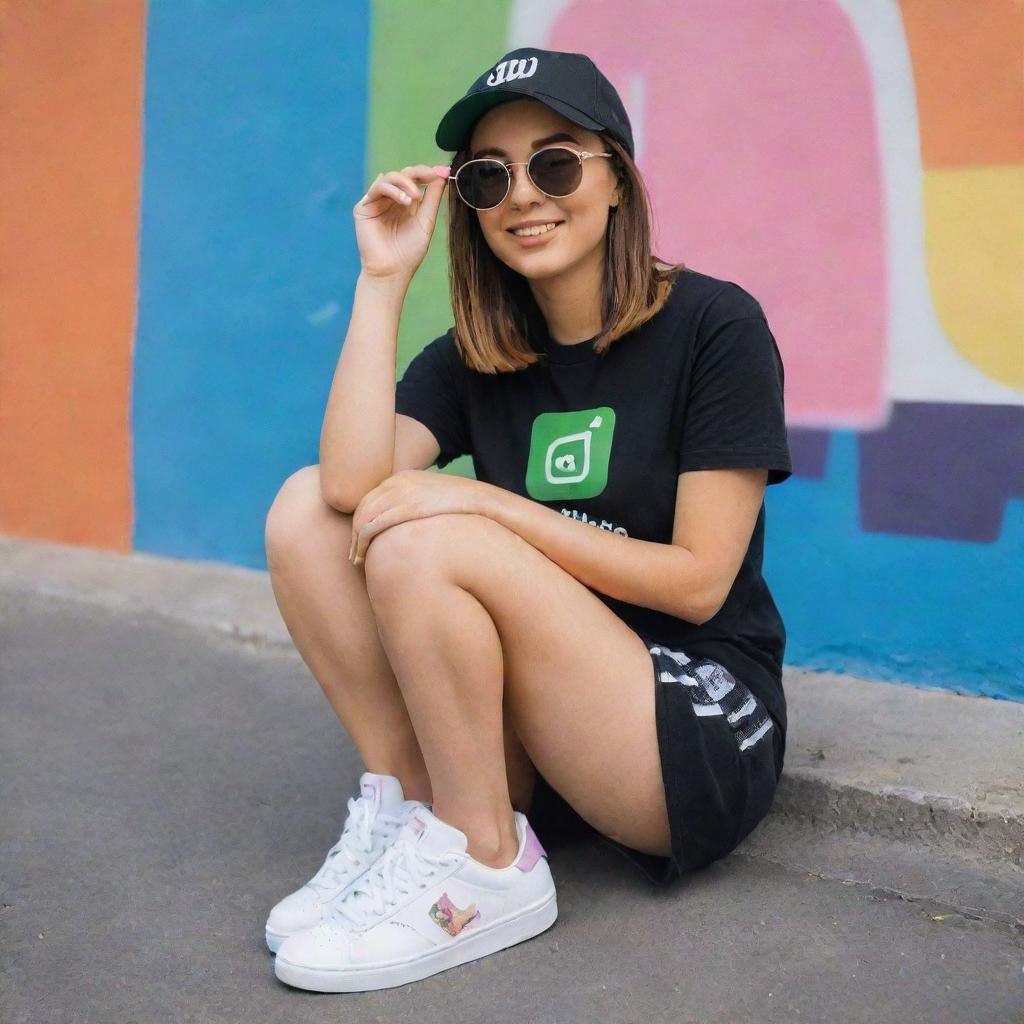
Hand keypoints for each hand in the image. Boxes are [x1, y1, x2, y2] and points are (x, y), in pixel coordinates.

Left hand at [347, 470, 491, 567]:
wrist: (486, 505)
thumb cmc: (464, 511)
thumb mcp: (436, 502)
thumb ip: (417, 508)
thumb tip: (405, 527)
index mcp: (404, 478)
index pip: (370, 499)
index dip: (360, 523)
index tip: (359, 543)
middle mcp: (399, 481)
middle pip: (363, 508)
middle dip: (354, 534)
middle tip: (354, 557)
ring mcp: (402, 493)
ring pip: (364, 518)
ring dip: (356, 542)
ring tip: (357, 562)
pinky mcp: (407, 508)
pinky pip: (373, 524)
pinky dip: (362, 542)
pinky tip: (363, 558)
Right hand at [353, 164, 450, 280]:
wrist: (393, 270)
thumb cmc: (410, 251)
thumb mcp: (426, 220)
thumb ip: (433, 197)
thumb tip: (442, 173)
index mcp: (407, 203)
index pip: (415, 179)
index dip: (427, 172)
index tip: (443, 171)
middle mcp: (391, 200)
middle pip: (403, 174)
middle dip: (418, 173)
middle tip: (431, 177)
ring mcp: (377, 202)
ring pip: (390, 177)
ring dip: (405, 182)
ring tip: (414, 198)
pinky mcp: (364, 207)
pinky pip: (377, 188)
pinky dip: (392, 190)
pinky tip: (404, 201)